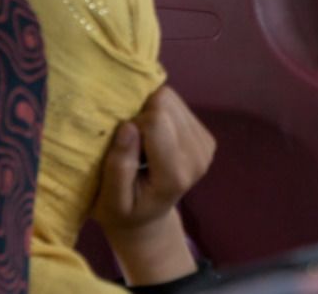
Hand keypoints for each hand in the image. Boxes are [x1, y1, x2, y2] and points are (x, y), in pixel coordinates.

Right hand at [92, 86, 213, 244]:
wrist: (147, 218)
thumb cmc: (123, 211)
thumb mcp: (111, 200)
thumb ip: (119, 166)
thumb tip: (128, 126)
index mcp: (175, 173)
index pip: (156, 121)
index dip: (132, 123)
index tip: (122, 145)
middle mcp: (198, 156)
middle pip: (166, 102)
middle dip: (142, 115)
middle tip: (131, 142)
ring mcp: (206, 145)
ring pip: (172, 98)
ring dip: (151, 113)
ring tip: (142, 141)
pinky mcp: (206, 136)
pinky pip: (178, 104)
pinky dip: (161, 114)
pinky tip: (154, 138)